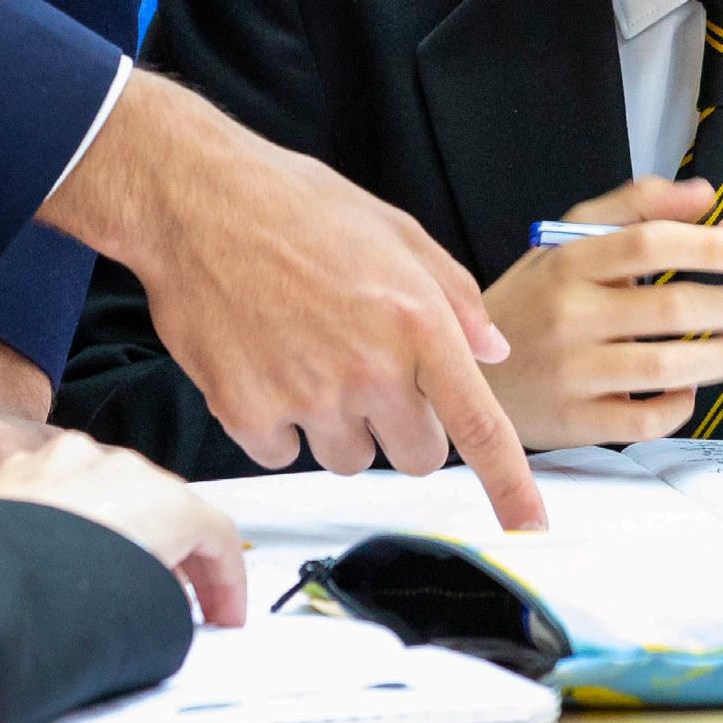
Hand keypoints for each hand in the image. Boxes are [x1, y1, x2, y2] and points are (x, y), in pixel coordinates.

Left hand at [0, 431, 246, 625]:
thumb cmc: (41, 589)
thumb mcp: (121, 614)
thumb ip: (150, 609)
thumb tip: (153, 629)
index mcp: (158, 501)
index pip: (217, 535)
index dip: (229, 584)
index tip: (227, 620)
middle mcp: (122, 468)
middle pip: (172, 510)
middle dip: (185, 561)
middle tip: (189, 613)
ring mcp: (75, 459)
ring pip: (124, 495)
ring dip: (135, 536)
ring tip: (128, 584)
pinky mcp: (33, 462)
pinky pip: (76, 488)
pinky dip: (88, 518)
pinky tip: (73, 554)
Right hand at [43, 71, 546, 531]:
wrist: (194, 198)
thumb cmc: (290, 203)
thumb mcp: (392, 228)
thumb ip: (453, 294)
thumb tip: (492, 353)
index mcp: (415, 320)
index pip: (478, 424)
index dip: (509, 484)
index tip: (528, 523)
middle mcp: (368, 366)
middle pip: (414, 457)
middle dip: (401, 427)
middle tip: (367, 371)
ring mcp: (306, 396)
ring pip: (347, 459)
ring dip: (337, 425)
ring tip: (305, 352)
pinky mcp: (247, 414)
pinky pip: (281, 454)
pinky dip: (274, 423)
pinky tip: (262, 361)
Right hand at [483, 175, 722, 447]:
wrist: (468, 369)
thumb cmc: (532, 303)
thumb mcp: (567, 240)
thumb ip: (634, 207)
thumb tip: (702, 194)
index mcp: (569, 263)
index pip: (648, 242)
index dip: (710, 245)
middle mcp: (568, 314)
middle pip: (670, 308)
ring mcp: (572, 371)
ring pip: (667, 368)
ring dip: (719, 358)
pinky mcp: (576, 421)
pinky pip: (648, 419)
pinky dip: (681, 404)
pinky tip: (687, 388)